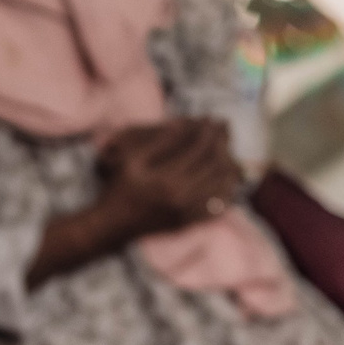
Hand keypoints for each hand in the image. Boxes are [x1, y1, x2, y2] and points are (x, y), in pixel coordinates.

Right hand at [93, 117, 243, 240]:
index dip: (209, 132)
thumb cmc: (120, 189)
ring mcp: (188, 213)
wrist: (114, 225)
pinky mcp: (190, 223)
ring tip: (228, 149)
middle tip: (226, 129)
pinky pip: (218, 207)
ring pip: (222, 186)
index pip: (199, 150)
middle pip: (215, 166)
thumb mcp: (132, 161)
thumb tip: (182, 124)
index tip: (213, 119)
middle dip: (223, 143)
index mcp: (167, 180)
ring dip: (229, 165)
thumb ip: (159, 143)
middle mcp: (182, 197)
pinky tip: (226, 178)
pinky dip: (226, 190)